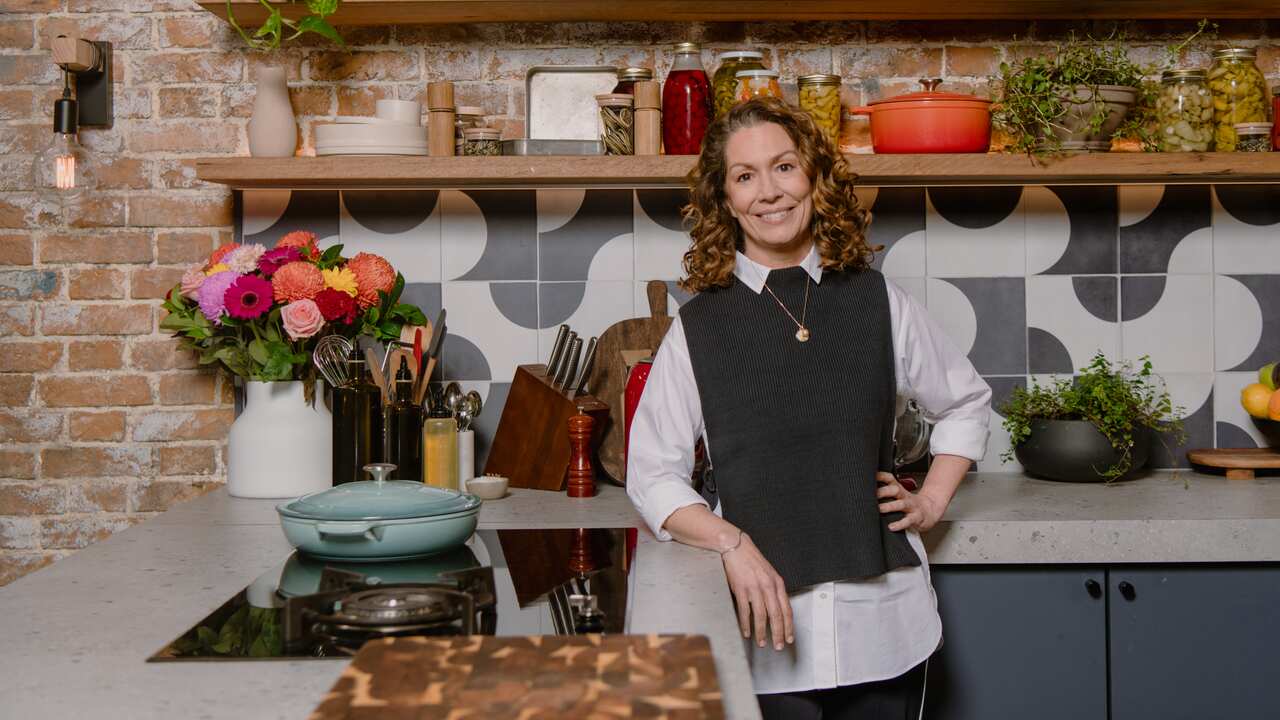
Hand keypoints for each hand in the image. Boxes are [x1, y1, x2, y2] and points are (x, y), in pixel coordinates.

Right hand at [721, 532, 793, 650]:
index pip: (786, 609)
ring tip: (762, 642)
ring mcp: (754, 588)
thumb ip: (774, 590)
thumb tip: (777, 608)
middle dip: (778, 633)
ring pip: (761, 616)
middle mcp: (768, 586)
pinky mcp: (740, 589)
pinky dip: (746, 624)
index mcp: (777, 583)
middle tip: (777, 646)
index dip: (788, 626)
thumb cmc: (751, 560)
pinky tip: (747, 632)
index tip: (788, 638)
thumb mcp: (768, 573)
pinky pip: (745, 611)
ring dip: (761, 632)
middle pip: (776, 615)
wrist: (735, 547)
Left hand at [877, 471, 944, 532]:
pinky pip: (908, 521)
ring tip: (880, 509)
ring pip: (901, 504)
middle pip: (896, 490)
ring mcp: (912, 507)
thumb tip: (867, 491)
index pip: (891, 479)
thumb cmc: (910, 504)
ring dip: (890, 506)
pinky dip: (900, 524)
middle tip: (873, 494)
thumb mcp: (899, 495)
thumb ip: (886, 492)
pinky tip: (892, 527)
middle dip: (884, 491)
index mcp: (899, 490)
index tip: (872, 475)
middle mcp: (905, 496)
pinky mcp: (916, 518)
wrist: (929, 511)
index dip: (882, 476)